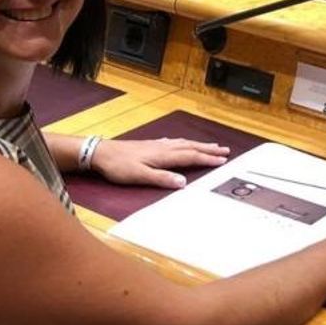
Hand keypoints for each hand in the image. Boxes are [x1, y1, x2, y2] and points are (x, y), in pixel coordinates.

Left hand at [89, 137, 228, 188]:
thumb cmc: (119, 166)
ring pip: (183, 143)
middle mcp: (163, 147)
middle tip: (224, 150)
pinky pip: (174, 142)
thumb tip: (183, 182)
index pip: (190, 156)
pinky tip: (182, 143)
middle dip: (208, 149)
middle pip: (190, 147)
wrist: (101, 153)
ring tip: (210, 146)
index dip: (207, 158)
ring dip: (198, 145)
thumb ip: (162, 179)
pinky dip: (184, 143)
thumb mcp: (140, 176)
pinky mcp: (150, 145)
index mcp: (163, 155)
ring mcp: (157, 145)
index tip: (222, 160)